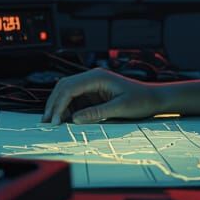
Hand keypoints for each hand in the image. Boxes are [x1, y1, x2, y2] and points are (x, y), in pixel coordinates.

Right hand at [40, 67, 164, 124]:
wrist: (153, 98)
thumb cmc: (141, 100)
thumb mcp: (120, 108)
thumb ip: (97, 113)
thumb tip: (74, 119)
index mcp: (98, 77)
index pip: (70, 87)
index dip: (59, 104)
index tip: (54, 120)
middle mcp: (92, 77)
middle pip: (64, 87)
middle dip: (54, 104)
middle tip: (46, 122)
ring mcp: (92, 84)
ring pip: (67, 92)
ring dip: (59, 106)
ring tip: (52, 123)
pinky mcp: (94, 93)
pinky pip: (76, 99)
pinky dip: (68, 109)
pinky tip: (64, 120)